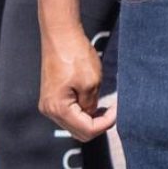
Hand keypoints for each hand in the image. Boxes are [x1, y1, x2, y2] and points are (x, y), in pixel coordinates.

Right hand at [41, 21, 114, 138]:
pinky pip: (69, 114)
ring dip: (91, 119)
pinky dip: (83, 112)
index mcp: (58, 108)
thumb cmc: (75, 55)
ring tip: (106, 106)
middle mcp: (50, 110)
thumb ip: (92, 104)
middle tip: (114, 111)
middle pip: (79, 132)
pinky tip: (94, 102)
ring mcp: (49, 104)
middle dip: (98, 125)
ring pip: (74, 124)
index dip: (106, 123)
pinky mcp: (52, 97)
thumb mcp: (91, 82)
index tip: (118, 110)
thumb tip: (92, 114)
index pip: (87, 130)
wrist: (60, 36)